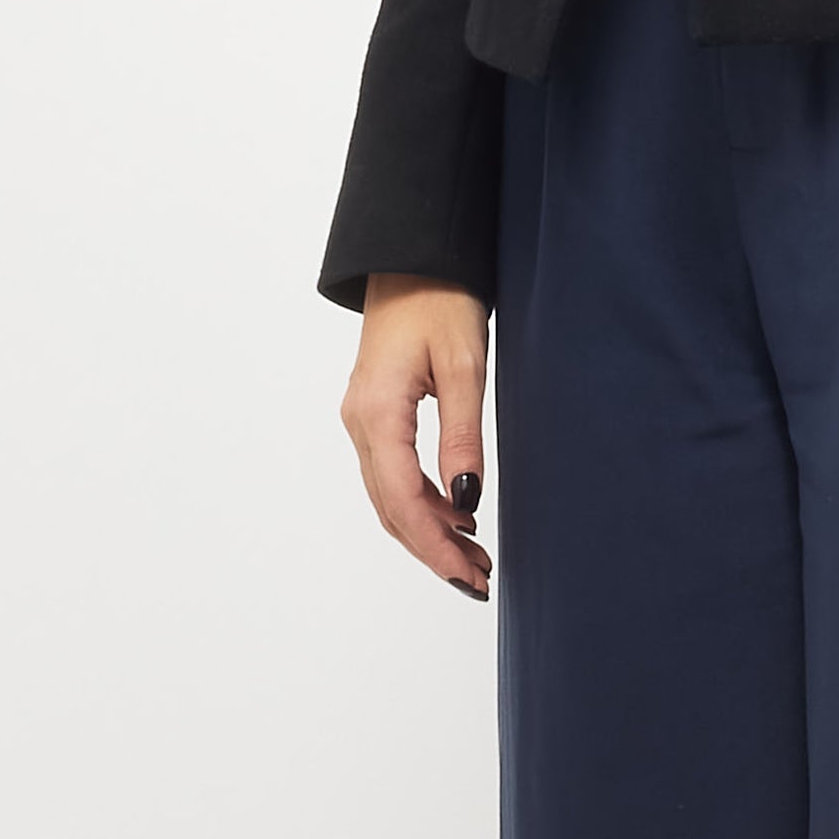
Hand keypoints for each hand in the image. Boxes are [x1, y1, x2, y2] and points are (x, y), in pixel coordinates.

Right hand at [339, 275, 493, 600]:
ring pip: (390, 496)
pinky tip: (458, 513)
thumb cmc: (441, 298)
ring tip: (474, 558)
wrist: (414, 256)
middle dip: (434, 550)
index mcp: (377, 413)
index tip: (469, 575)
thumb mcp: (465, 365)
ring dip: (429, 531)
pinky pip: (393, 473)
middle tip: (479, 581)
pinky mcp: (375, 413)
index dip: (436, 546)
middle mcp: (360, 423)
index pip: (404, 501)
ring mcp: (363, 419)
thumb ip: (463, 435)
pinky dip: (423, 502)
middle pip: (392, 509)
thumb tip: (468, 501)